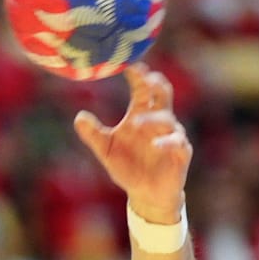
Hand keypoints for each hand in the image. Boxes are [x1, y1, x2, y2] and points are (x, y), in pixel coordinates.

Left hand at [72, 64, 192, 224]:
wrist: (146, 195)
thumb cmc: (128, 168)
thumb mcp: (106, 151)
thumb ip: (93, 134)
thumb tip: (79, 116)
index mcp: (141, 114)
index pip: (142, 89)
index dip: (137, 75)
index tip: (128, 64)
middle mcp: (158, 121)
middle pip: (162, 94)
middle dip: (155, 83)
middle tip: (146, 76)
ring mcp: (171, 135)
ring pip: (167, 119)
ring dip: (152, 119)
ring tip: (136, 123)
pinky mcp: (180, 152)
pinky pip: (177, 142)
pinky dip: (167, 142)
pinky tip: (155, 145)